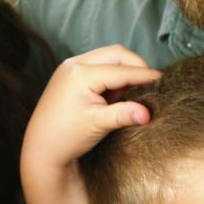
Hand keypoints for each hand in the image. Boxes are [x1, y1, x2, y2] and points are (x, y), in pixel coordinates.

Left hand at [23, 45, 161, 172]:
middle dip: (136, 67)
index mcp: (80, 74)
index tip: (163, 81)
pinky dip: (113, 75)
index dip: (144, 75)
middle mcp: (74, 64)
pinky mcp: (70, 74)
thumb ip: (124, 114)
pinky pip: (99, 65)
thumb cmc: (66, 138)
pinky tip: (117, 94)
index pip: (122, 70)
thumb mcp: (98, 124)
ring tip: (133, 93)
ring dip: (125, 70)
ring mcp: (70, 67)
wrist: (41, 149)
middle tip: (150, 85)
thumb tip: (148, 113)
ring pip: (108, 57)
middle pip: (117, 54)